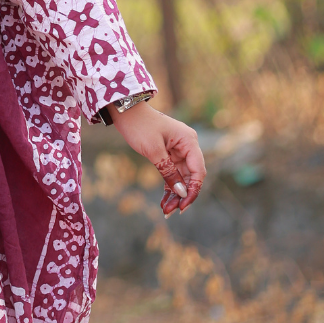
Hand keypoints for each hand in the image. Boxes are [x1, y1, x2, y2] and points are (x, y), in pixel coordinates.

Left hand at [109, 102, 205, 217]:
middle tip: (171, 212)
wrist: (125, 111)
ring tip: (165, 211)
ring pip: (181, 177)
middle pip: (190, 176)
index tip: (183, 206)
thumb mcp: (153, 150)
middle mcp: (187, 146)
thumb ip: (168, 171)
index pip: (198, 171)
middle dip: (182, 195)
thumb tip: (181, 192)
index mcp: (189, 142)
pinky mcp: (168, 154)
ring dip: (174, 194)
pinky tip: (164, 201)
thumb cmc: (139, 126)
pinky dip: (168, 186)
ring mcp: (178, 150)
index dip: (193, 190)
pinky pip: (172, 173)